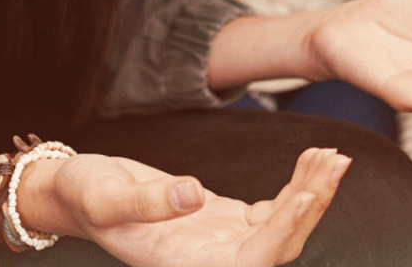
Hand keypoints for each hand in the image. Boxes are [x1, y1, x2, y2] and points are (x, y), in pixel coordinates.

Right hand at [22, 147, 348, 266]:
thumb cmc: (84, 196)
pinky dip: (295, 186)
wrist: (75, 193)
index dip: (282, 234)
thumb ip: (148, 202)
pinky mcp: (225, 220)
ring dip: (310, 193)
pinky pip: (270, 211)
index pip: (250, 263)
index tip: (307, 198)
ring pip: (281, 227)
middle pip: (277, 246)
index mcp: (185, 265)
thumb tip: (192, 195)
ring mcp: (222, 242)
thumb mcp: (106, 196)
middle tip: (336, 161)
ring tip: (333, 156)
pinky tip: (312, 160)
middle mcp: (210, 261)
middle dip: (311, 206)